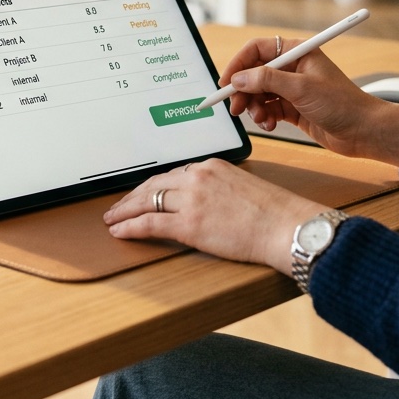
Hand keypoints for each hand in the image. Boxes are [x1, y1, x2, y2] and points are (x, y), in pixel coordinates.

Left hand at [103, 159, 326, 273]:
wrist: (286, 227)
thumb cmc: (275, 214)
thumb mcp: (244, 188)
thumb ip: (220, 190)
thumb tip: (207, 203)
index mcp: (212, 166)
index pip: (173, 175)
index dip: (154, 187)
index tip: (144, 194)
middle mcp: (198, 177)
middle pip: (154, 184)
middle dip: (133, 197)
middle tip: (118, 206)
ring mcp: (191, 200)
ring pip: (147, 201)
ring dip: (125, 211)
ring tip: (112, 220)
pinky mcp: (189, 224)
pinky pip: (149, 224)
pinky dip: (130, 227)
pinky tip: (120, 232)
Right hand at [220, 37, 398, 166]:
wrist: (364, 131)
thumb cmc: (342, 103)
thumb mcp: (301, 88)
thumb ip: (267, 80)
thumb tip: (239, 78)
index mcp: (297, 52)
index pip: (257, 50)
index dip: (238, 64)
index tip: (226, 82)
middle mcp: (292, 68)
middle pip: (254, 74)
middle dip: (243, 91)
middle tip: (235, 108)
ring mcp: (292, 89)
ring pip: (259, 94)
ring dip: (254, 108)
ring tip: (261, 120)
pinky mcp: (293, 108)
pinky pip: (268, 109)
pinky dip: (264, 118)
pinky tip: (271, 126)